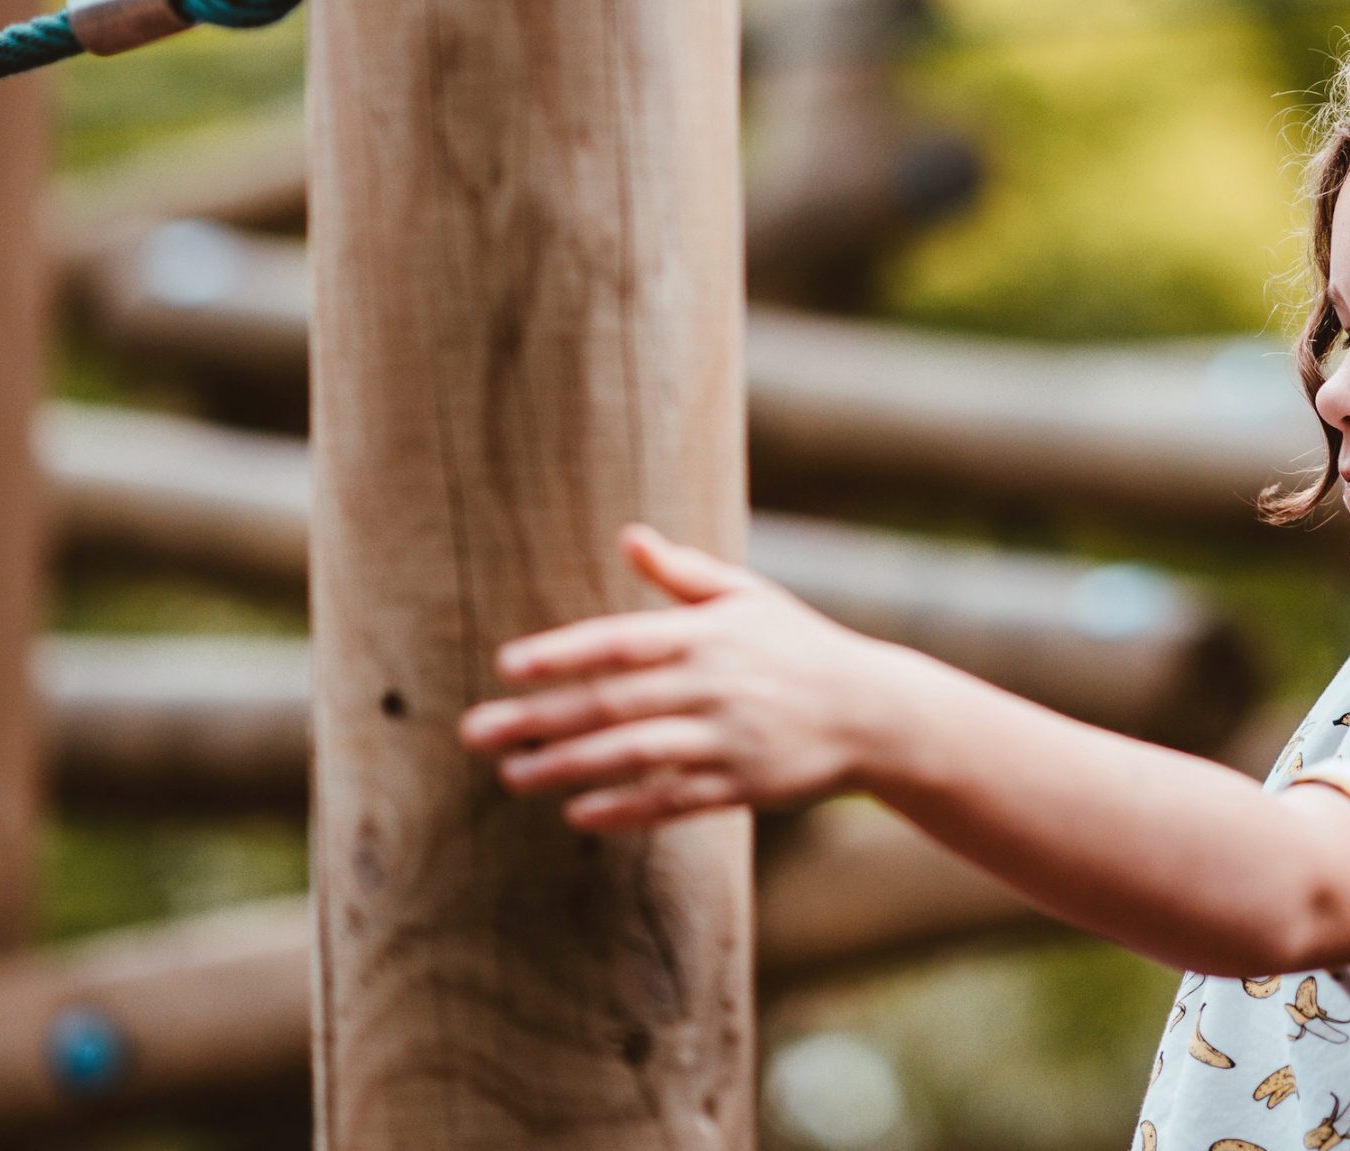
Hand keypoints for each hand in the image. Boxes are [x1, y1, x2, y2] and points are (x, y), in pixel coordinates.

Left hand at [457, 522, 923, 831]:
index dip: (563, 653)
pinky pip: (671, 800)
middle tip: (476, 731)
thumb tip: (629, 536)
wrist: (873, 712)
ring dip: (567, 767)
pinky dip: (624, 808)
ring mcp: (727, 738)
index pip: (621, 642)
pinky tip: (578, 814)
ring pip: (632, 754)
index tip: (508, 665)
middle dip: (539, 717)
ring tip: (513, 775)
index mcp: (708, 634)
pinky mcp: (741, 785)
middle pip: (611, 703)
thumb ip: (684, 574)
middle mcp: (713, 684)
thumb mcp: (749, 598)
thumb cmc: (800, 647)